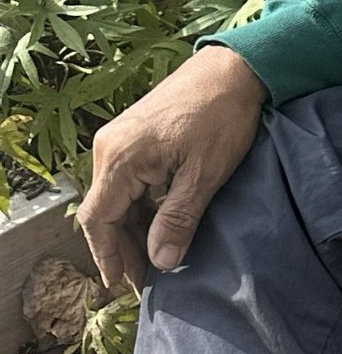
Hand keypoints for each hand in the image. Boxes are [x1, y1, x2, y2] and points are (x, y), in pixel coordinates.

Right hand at [79, 45, 268, 288]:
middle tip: (144, 283)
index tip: (121, 284)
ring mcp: (120, 140)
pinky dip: (140, 210)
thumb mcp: (204, 175)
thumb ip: (178, 219)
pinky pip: (128, 183)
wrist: (232, 70)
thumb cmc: (221, 117)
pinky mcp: (135, 138)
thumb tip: (161, 262)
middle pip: (104, 211)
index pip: (97, 219)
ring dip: (132, 231)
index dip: (107, 255)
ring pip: (117, 199)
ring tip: (154, 263)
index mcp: (119, 158)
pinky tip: (157, 229)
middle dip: (123, 248)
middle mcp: (109, 148)